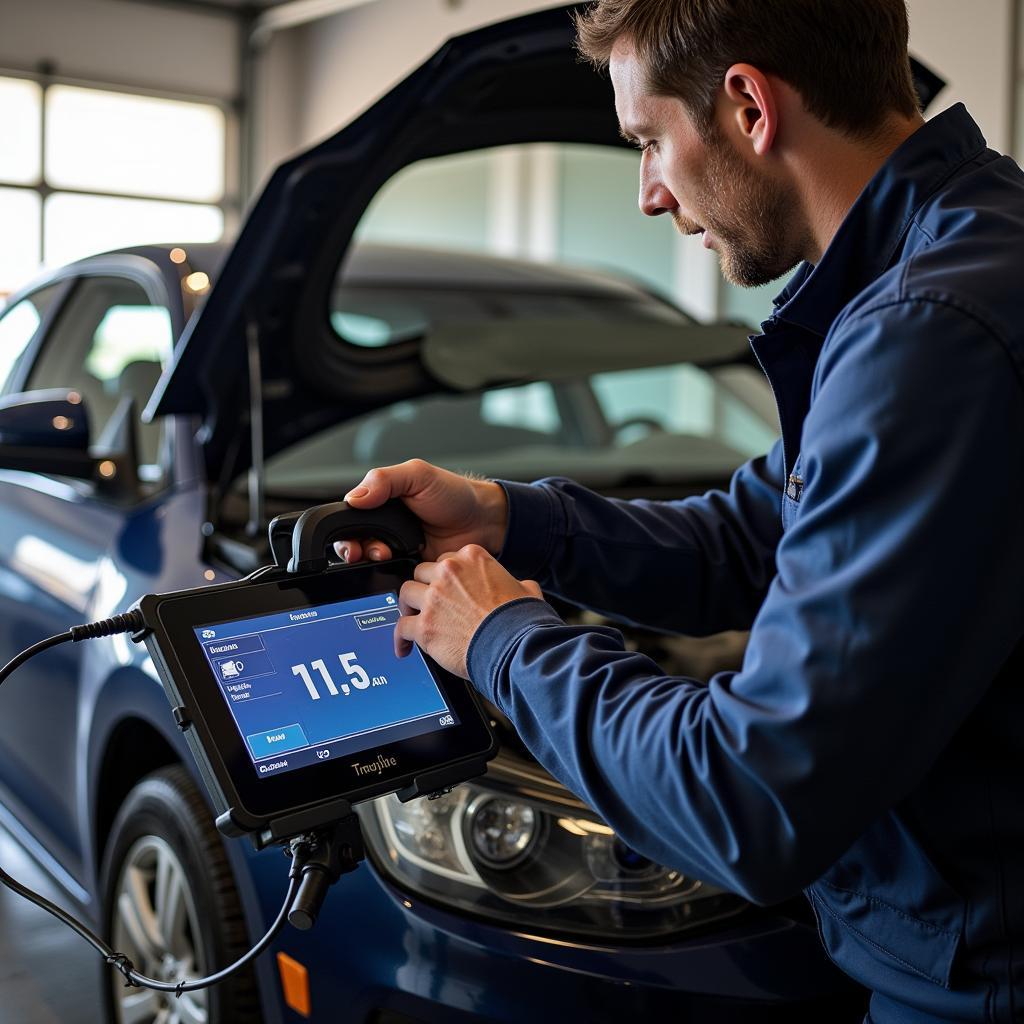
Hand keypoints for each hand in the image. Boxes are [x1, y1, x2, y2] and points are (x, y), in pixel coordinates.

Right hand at [334, 459, 508, 562]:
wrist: (483, 522)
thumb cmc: (455, 495)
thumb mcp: (418, 476)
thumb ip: (384, 480)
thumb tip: (355, 497)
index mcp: (381, 500)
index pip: (348, 515)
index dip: (343, 528)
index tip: (349, 536)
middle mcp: (385, 525)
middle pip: (353, 542)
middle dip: (353, 549)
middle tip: (363, 551)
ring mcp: (396, 547)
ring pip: (368, 561)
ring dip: (370, 561)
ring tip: (386, 555)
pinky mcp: (408, 567)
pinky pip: (390, 576)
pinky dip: (389, 575)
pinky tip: (399, 567)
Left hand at [396, 544, 541, 677]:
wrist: (516, 647)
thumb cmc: (522, 622)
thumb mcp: (527, 590)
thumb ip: (517, 583)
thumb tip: (522, 586)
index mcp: (472, 558)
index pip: (446, 559)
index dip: (446, 577)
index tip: (447, 589)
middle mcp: (449, 572)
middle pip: (422, 572)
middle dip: (425, 588)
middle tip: (430, 603)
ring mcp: (434, 598)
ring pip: (406, 593)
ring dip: (409, 607)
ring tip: (414, 619)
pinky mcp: (425, 625)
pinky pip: (401, 627)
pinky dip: (400, 638)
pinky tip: (404, 647)